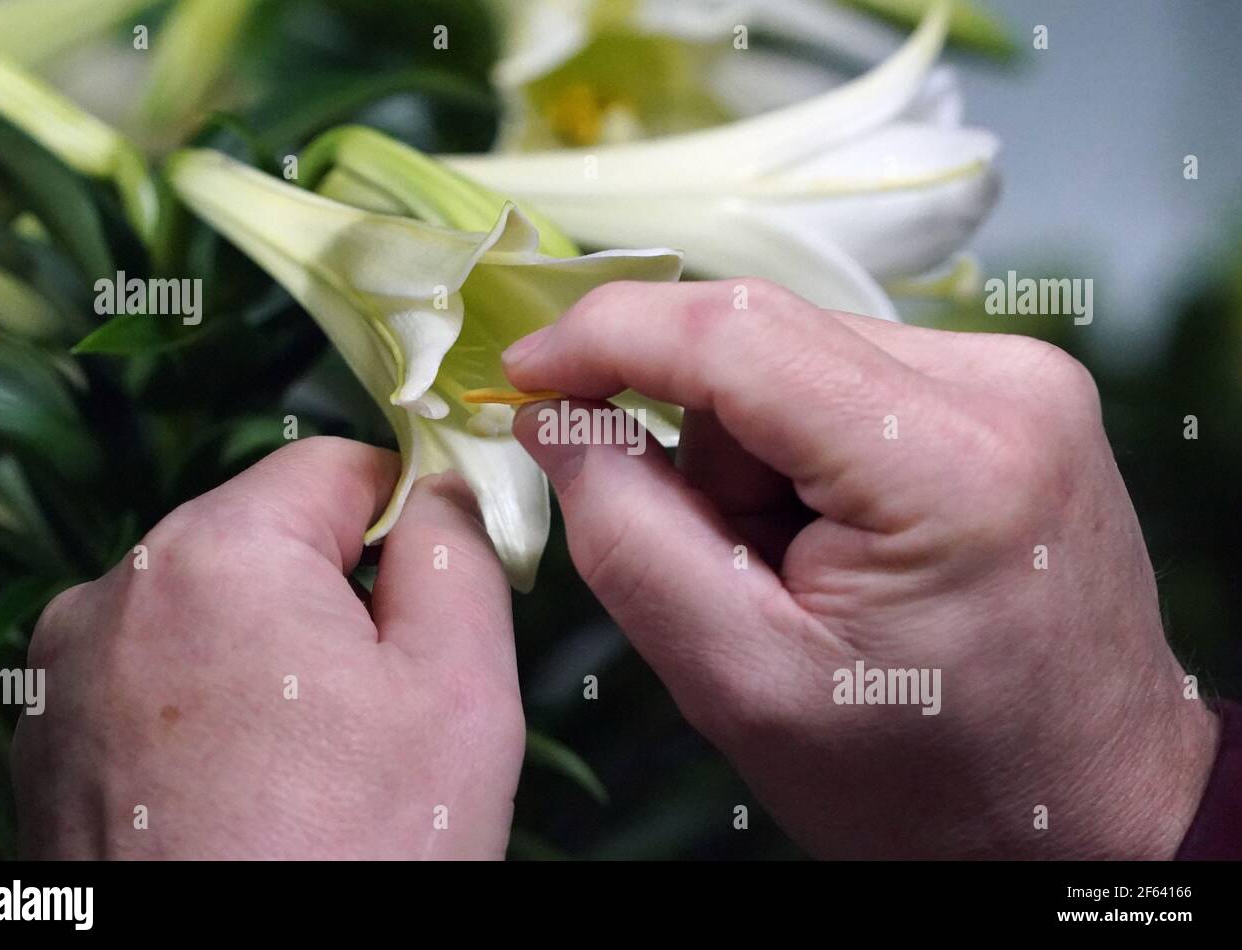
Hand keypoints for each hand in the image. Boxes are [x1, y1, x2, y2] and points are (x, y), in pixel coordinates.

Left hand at [13, 438, 523, 858]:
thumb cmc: (358, 854)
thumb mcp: (461, 688)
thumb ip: (459, 551)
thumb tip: (441, 494)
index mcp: (214, 554)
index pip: (333, 468)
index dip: (408, 516)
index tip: (441, 593)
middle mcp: (113, 595)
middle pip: (266, 540)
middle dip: (338, 600)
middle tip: (388, 706)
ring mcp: (65, 676)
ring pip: (211, 612)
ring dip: (274, 658)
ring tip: (316, 767)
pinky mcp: (48, 746)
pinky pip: (155, 681)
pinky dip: (211, 711)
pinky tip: (250, 795)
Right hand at [504, 279, 1218, 858]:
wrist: (1084, 809)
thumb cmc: (923, 780)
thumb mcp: (742, 683)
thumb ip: (627, 535)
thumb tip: (556, 415)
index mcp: (947, 463)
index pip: (734, 335)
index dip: (604, 337)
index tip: (522, 373)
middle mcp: (1004, 382)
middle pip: (761, 344)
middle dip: (702, 446)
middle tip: (732, 566)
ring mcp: (1020, 376)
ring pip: (796, 360)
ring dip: (757, 458)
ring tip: (807, 574)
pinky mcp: (1015, 389)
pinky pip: (845, 379)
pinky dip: (806, 452)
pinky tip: (844, 543)